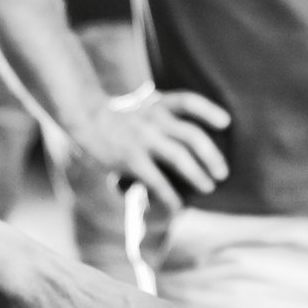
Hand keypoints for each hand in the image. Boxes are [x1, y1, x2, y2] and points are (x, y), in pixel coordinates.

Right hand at [70, 89, 229, 211]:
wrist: (81, 116)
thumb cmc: (111, 114)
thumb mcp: (137, 104)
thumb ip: (157, 112)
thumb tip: (178, 133)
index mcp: (156, 103)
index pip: (189, 102)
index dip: (210, 111)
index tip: (226, 122)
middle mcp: (154, 119)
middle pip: (192, 135)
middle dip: (212, 155)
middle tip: (222, 172)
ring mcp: (143, 139)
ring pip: (180, 158)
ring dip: (198, 175)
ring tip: (208, 187)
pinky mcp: (131, 159)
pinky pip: (158, 181)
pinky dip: (170, 196)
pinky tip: (177, 206)